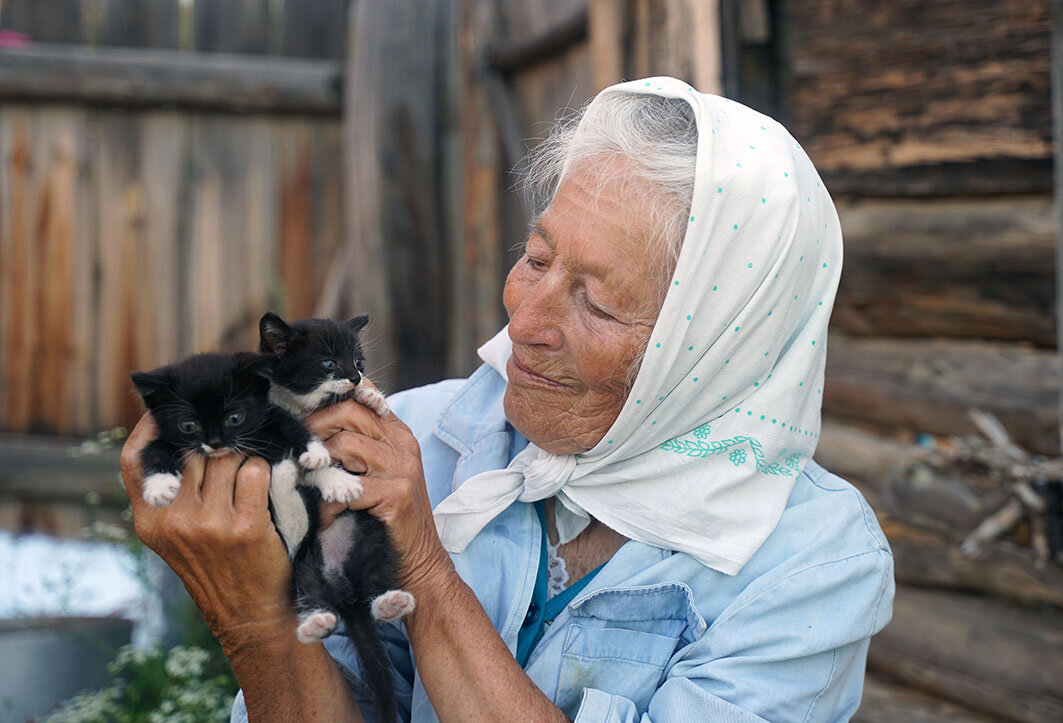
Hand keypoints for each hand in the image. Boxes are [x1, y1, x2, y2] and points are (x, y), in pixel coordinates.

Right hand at [119, 414, 293, 652]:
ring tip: (248, 478)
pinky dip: (265, 471)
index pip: (135, 462)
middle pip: (193, 453)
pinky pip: (256, 471)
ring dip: (243, 459)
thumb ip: (171, 494)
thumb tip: (176, 439)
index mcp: (150, 521)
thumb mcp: (175, 536)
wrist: (247, 614)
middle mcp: (174, 520)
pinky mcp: (245, 526)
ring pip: (226, 458)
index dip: (149, 431)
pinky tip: (265, 488)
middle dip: (214, 448)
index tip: (165, 414)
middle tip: (231, 450)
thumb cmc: (215, 567)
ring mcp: (209, 523)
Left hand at [305, 383, 454, 595]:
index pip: (361, 394)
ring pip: (345, 444)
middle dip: (313, 429)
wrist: (419, 561)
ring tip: (309, 486)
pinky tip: (325, 517)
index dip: (327, 398)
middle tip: (295, 452)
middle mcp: (403, 443)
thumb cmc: (385, 519)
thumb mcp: (372, 474)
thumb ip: (351, 447)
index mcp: (396, 432)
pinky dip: (330, 502)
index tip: (299, 413)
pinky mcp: (398, 494)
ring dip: (320, 466)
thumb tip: (304, 429)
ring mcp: (403, 467)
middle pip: (349, 412)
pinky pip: (350, 487)